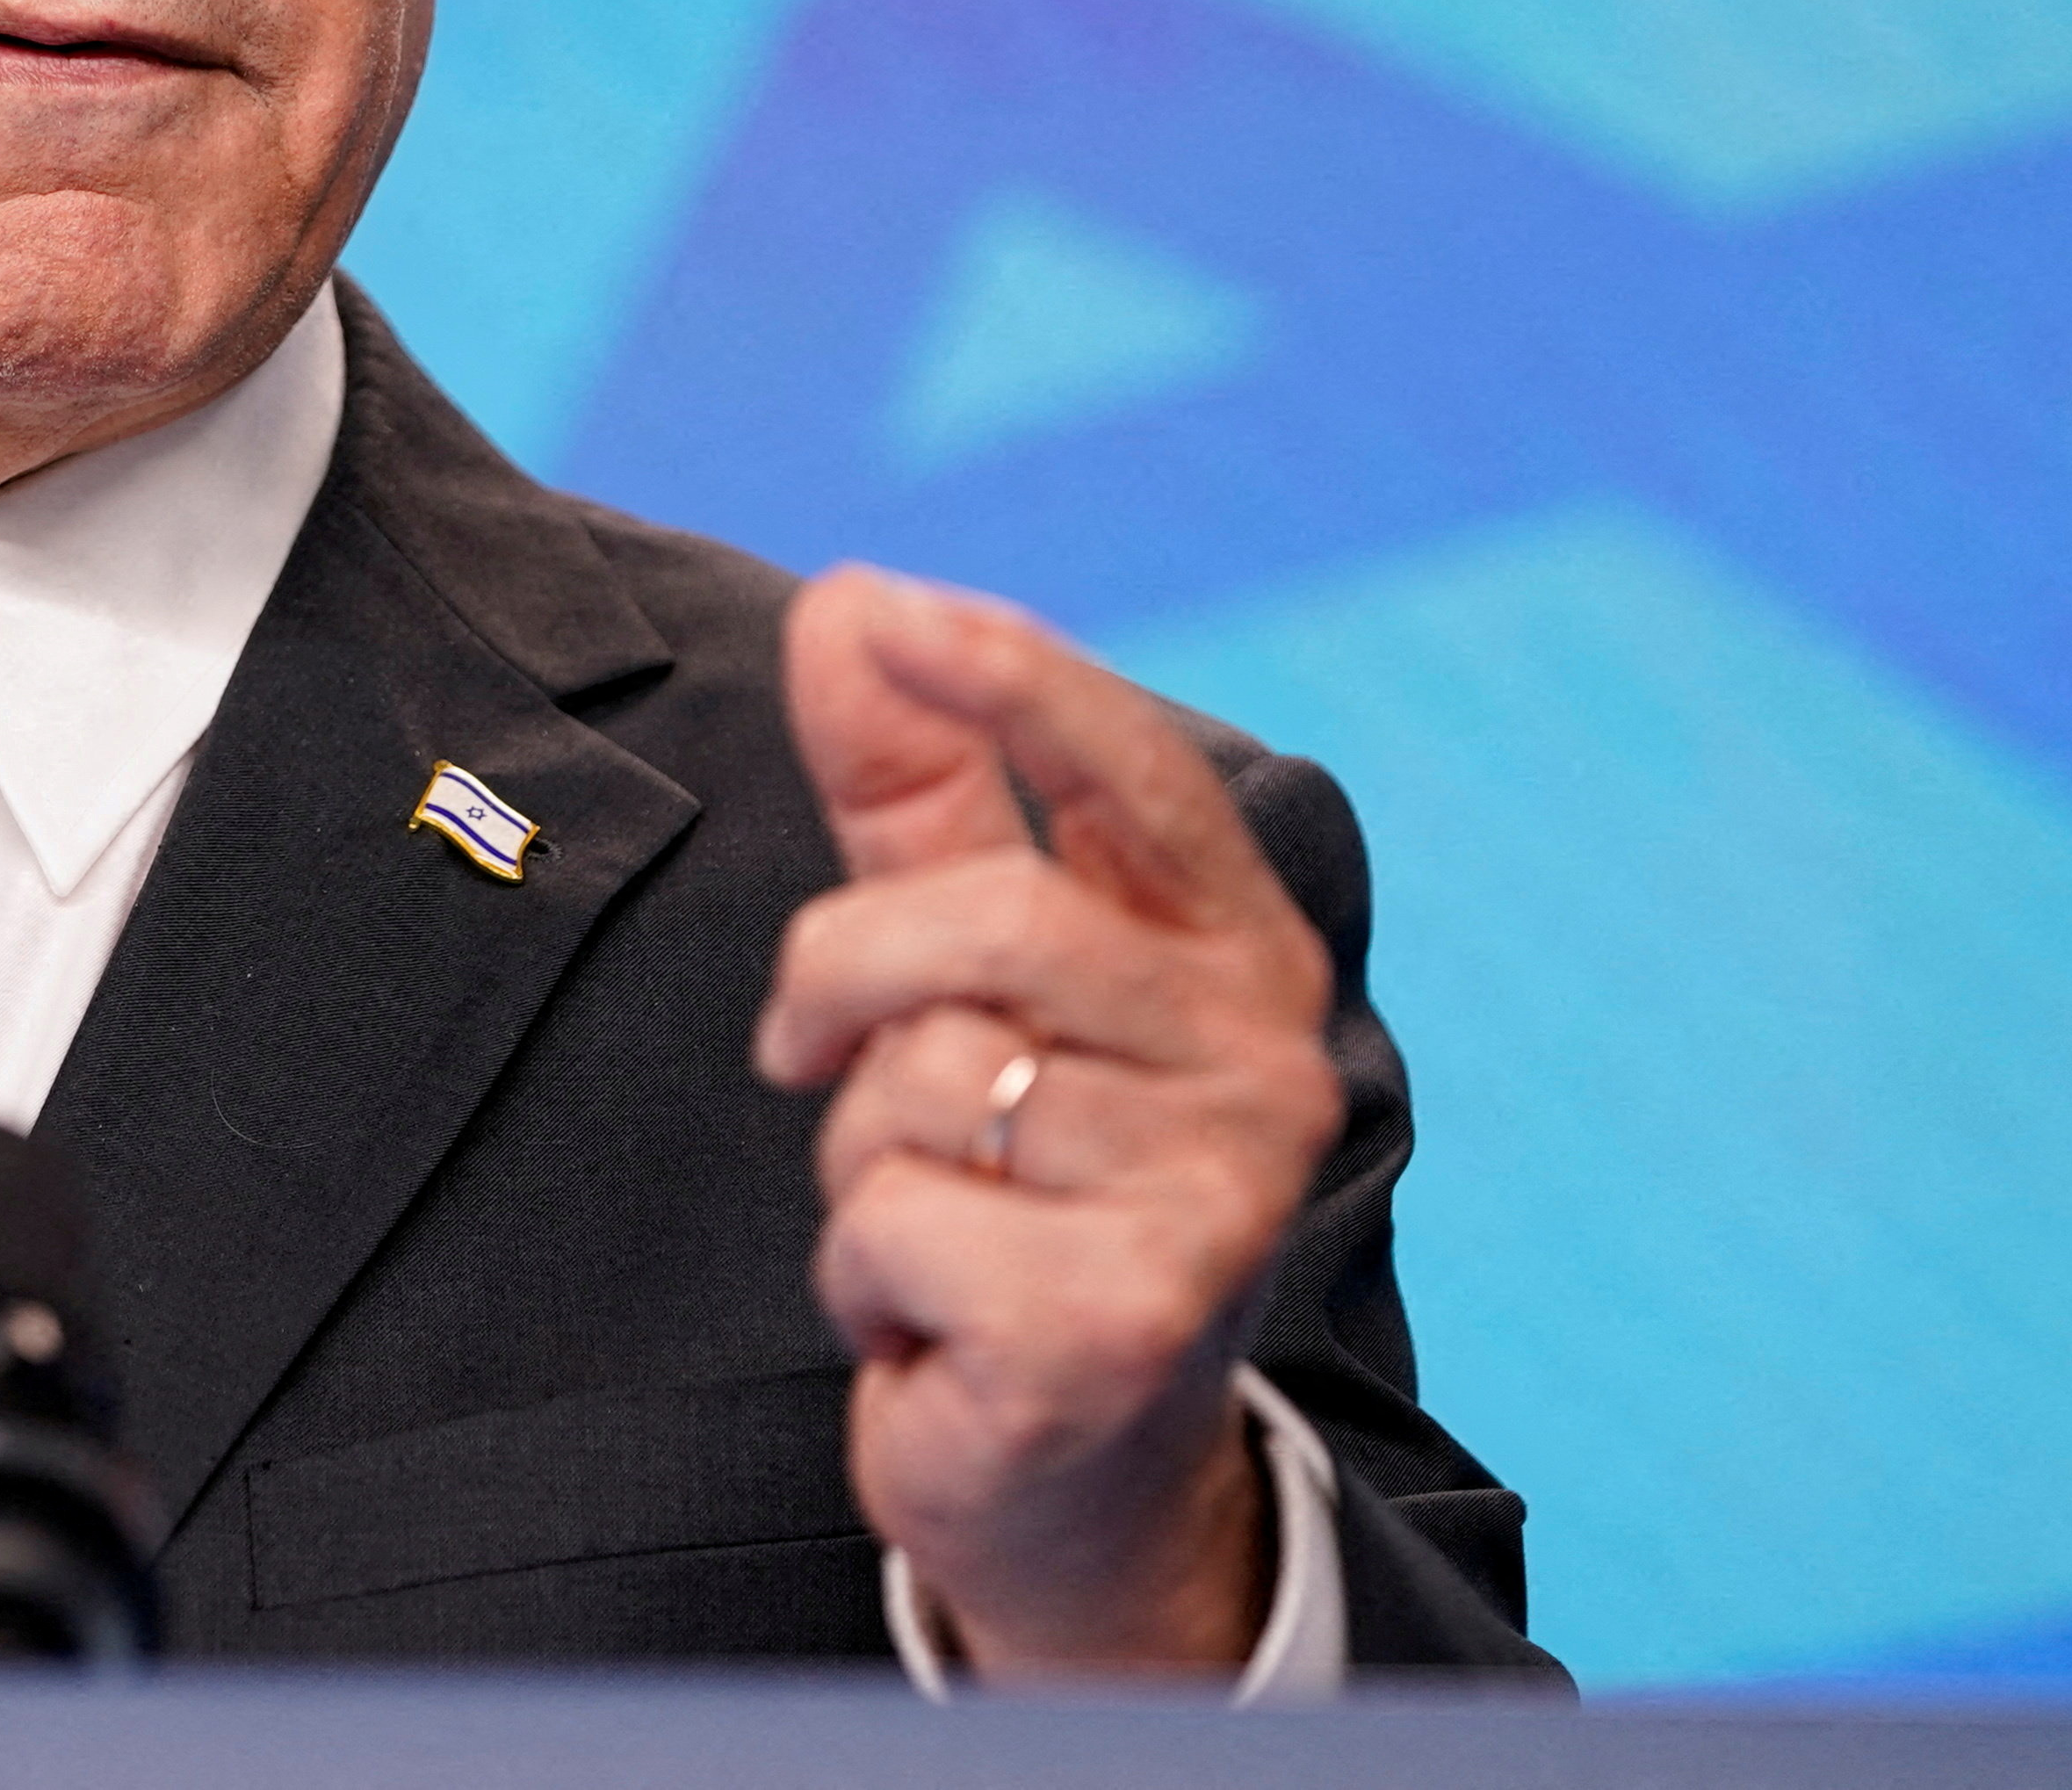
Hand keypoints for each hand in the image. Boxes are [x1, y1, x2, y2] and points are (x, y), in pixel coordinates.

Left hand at [750, 567, 1341, 1679]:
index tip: (879, 603)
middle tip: (809, 1056)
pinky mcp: (1121, 1323)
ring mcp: (1210, 1197)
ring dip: (862, 1158)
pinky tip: (934, 1322)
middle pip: (987, 920)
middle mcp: (1262, 1062)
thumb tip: (848, 601)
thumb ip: (918, 794)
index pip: (1133, 775)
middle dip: (842, 977)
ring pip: (924, 1084)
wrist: (1071, 1470)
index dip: (1009, 679)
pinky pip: (896, 1223)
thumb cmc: (1021, 1186)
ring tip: (932, 1220)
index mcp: (1238, 952)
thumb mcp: (967, 974)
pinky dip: (863, 1275)